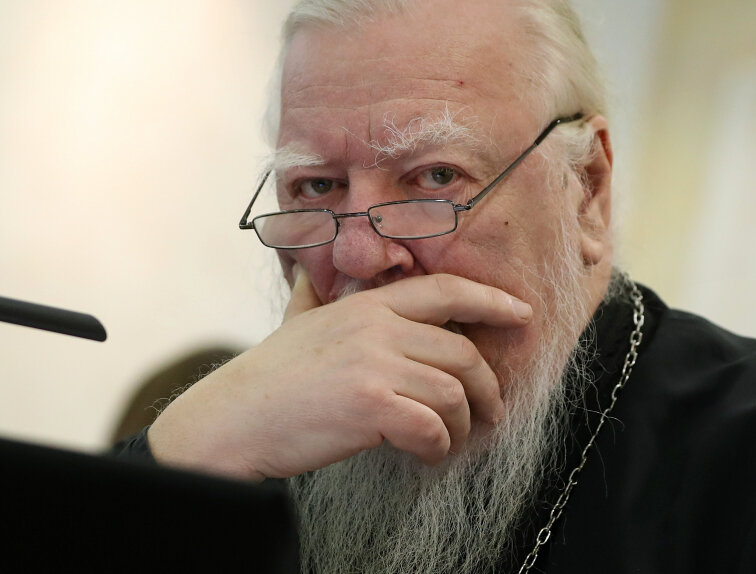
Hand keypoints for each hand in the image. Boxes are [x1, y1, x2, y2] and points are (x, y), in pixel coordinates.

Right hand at [147, 269, 531, 480]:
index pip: (444, 291)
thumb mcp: (295, 322)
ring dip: (462, 426)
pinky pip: (434, 428)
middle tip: (489, 412)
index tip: (521, 314)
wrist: (233, 419)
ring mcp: (374, 365)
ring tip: (447, 442)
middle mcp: (375, 327)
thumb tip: (308, 270)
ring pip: (454, 394)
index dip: (491, 300)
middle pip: (462, 352)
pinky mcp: (372, 406)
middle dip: (486, 388)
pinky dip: (439, 448)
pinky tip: (425, 455)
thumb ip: (313, 295)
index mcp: (365, 306)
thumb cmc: (268, 377)